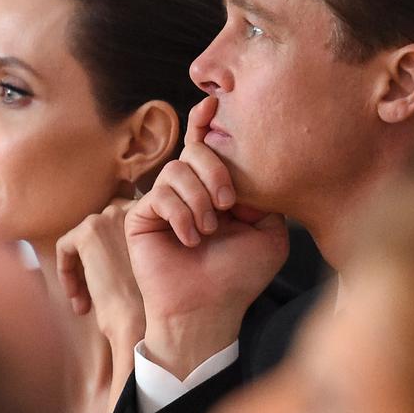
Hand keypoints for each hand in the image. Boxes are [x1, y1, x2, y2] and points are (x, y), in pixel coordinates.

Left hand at [56, 199, 144, 355]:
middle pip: (96, 234)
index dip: (108, 258)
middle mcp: (130, 210)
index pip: (115, 228)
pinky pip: (64, 247)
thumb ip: (126, 246)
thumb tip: (102, 248)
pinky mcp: (89, 232)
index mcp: (148, 216)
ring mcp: (109, 218)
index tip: (112, 287)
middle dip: (92, 265)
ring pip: (79, 242)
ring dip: (80, 273)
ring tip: (87, 302)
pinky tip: (79, 298)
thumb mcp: (141, 266)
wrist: (140, 321)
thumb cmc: (145, 304)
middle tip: (95, 297)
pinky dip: (66, 272)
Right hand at [125, 98, 288, 378]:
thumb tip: (254, 169)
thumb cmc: (240, 277)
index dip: (207, 121)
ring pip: (176, 170)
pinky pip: (159, 194)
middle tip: (229, 204)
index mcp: (217, 190)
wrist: (209, 310)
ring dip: (198, 198)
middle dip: (215, 169)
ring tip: (210, 230)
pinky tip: (190, 239)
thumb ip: (266, 197)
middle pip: (195, 150)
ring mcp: (164, 202)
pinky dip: (180, 214)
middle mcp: (189, 191)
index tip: (215, 102)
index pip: (209, 147)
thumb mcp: (270, 234)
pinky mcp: (142, 216)